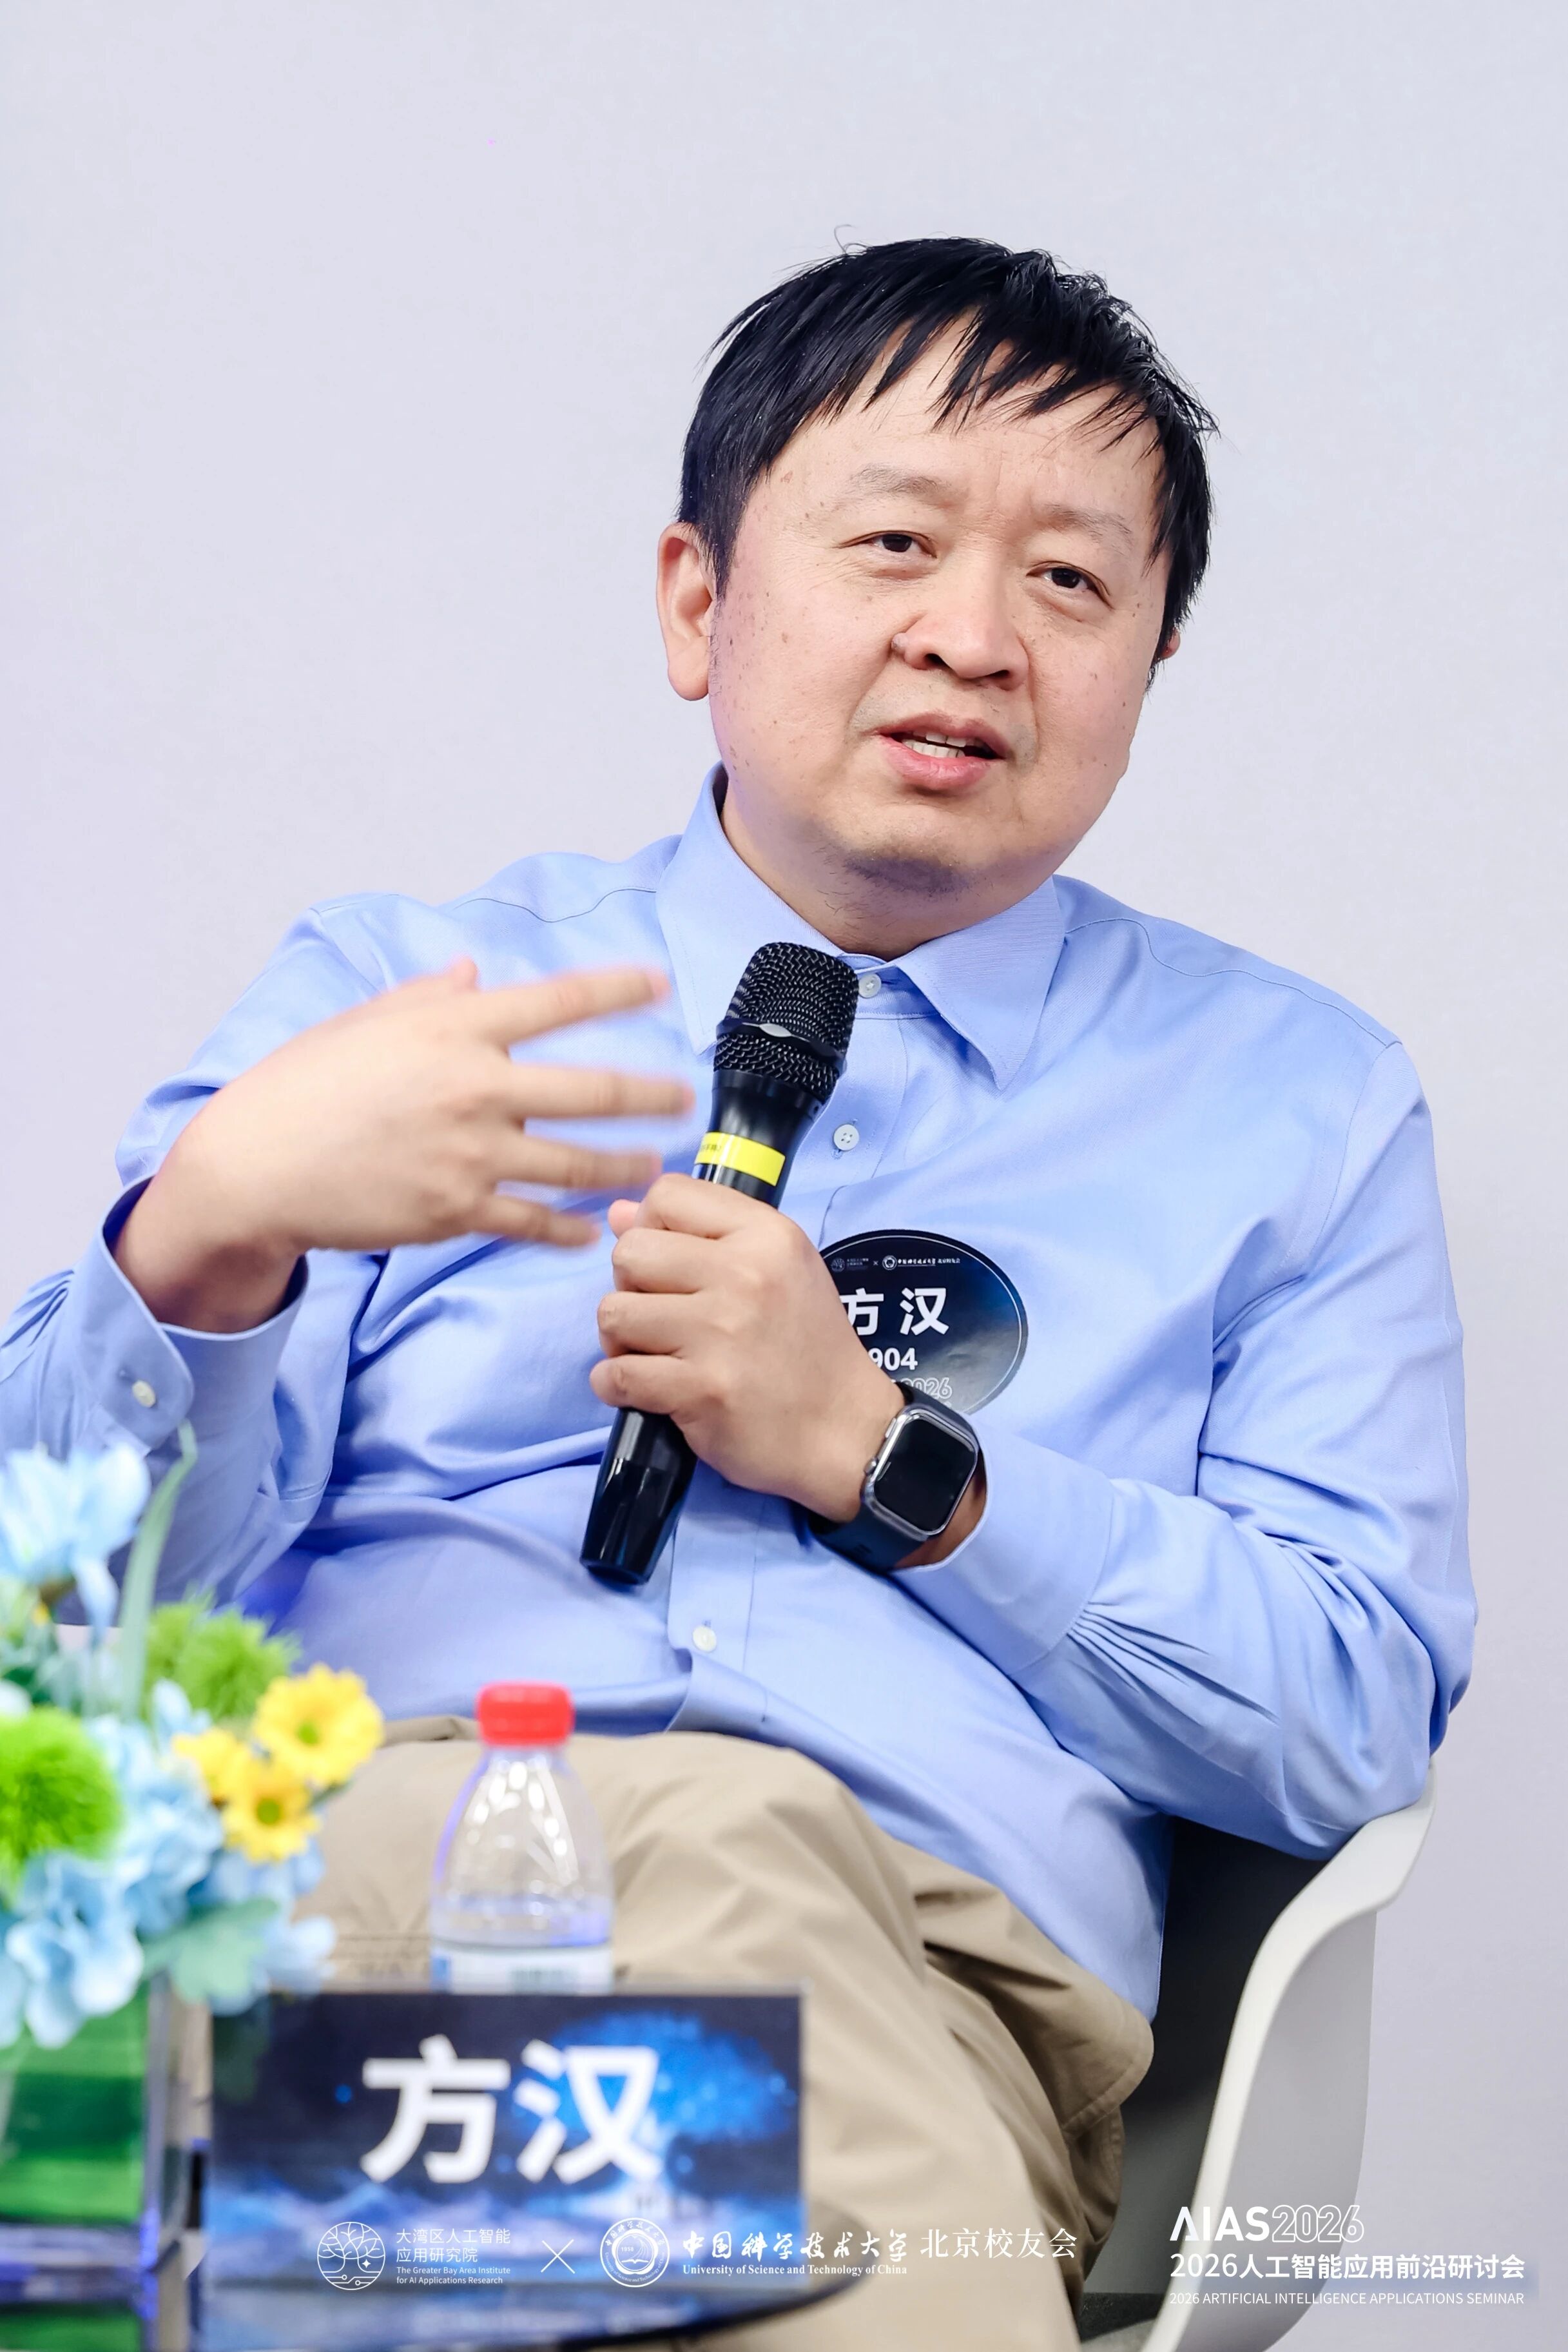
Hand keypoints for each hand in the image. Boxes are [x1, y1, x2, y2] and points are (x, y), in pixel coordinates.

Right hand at [116, 960, 691, 1332]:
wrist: (253, 1168)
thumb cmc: (301, 1085)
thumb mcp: (361, 1024)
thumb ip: (427, 998)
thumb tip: (471, 970)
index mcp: (455, 1030)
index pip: (558, 1001)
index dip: (617, 991)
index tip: (660, 986)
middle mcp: (474, 1087)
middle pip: (591, 1089)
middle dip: (649, 1093)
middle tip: (688, 1097)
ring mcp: (469, 1154)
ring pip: (575, 1162)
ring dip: (625, 1164)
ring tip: (658, 1168)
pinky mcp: (455, 1211)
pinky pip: (531, 1221)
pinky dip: (567, 1228)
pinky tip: (593, 1230)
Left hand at [590, 1174, 983, 1560]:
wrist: (846, 1432)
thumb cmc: (808, 1349)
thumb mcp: (779, 1270)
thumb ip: (702, 1236)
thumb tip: (617, 1213)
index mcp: (766, 1235)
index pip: (667, 1196)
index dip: (650, 1228)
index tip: (668, 1265)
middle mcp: (744, 1274)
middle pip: (629, 1253)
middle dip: (629, 1286)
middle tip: (658, 1317)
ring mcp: (721, 1332)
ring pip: (614, 1313)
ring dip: (620, 1340)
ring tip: (653, 1355)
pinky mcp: (701, 1388)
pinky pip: (616, 1373)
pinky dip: (615, 1385)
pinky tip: (644, 1391)